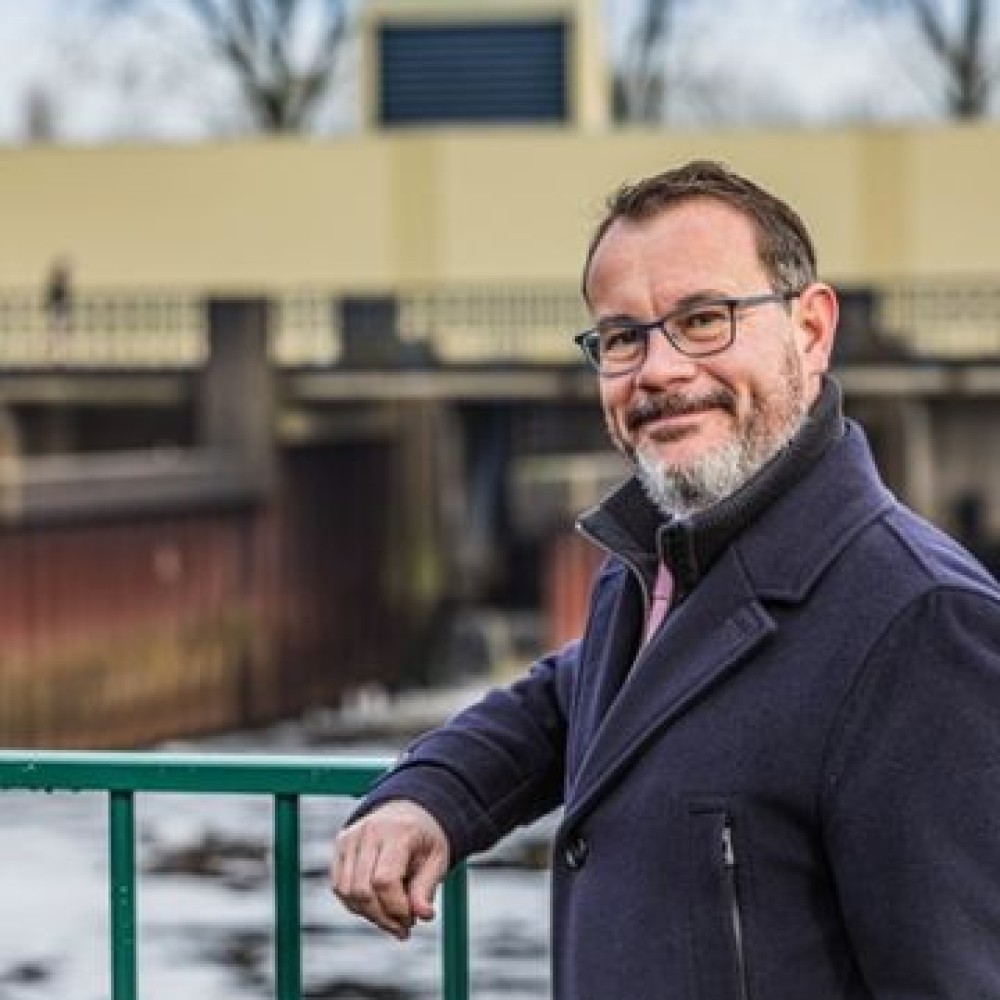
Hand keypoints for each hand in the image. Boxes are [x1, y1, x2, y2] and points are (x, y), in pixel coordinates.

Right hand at [331, 799, 449, 939]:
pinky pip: (339, 886)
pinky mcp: (341, 844)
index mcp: (398, 832)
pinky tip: (376, 907)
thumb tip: (423, 915)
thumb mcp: (437, 861)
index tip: (411, 921)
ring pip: (347, 891)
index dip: (395, 909)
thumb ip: (426, 888)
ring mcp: (351, 836)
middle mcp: (370, 831)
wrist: (411, 812)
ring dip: (368, 915)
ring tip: (391, 919)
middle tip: (402, 928)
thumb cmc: (425, 840)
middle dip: (382, 918)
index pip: (384, 880)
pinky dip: (355, 905)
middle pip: (362, 890)